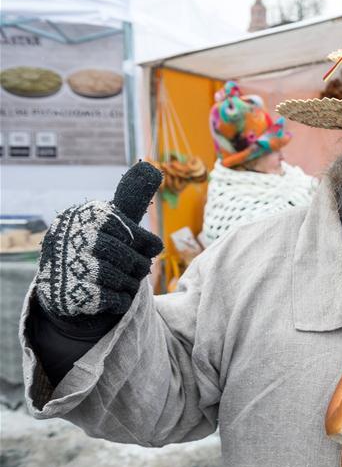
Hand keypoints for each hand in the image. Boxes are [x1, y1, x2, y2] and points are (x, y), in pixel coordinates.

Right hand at [35, 162, 163, 317]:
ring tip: (126, 280)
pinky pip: (114, 299)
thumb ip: (131, 196)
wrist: (65, 280)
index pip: (131, 231)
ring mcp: (70, 267)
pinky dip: (122, 299)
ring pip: (121, 279)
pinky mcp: (73, 294)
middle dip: (140, 265)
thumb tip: (151, 167)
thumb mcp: (112, 217)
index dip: (146, 243)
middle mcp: (74, 238)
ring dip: (131, 283)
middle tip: (140, 268)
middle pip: (128, 257)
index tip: (151, 248)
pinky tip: (115, 294)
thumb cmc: (98, 243)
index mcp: (87, 216)